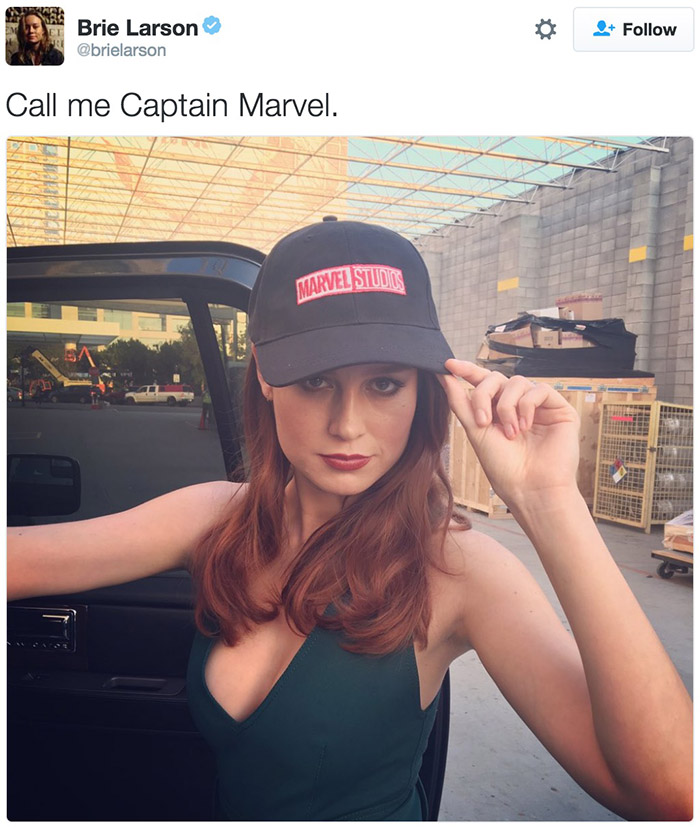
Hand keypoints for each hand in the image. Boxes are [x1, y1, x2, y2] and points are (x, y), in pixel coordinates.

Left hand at [438, 360, 580, 505]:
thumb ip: (461, 403)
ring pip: (517, 381)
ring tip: (510, 433)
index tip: (448, 364)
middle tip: (482, 421)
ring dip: (507, 406)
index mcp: (497, 411)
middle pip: (497, 378)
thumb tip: (444, 376)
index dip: (467, 370)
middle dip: (485, 395)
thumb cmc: (504, 467)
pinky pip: (539, 389)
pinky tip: (526, 427)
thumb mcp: (476, 431)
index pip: (483, 383)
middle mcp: (518, 406)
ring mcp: (539, 407)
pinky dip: (527, 405)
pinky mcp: (559, 409)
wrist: (530, 488)